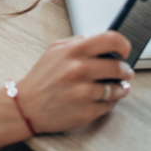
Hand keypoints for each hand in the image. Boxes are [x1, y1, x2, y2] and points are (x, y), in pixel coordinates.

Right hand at [14, 31, 133, 133]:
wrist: (25, 106)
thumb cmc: (41, 78)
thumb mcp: (54, 50)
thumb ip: (77, 42)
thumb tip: (101, 42)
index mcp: (74, 51)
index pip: (111, 39)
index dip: (124, 45)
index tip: (125, 51)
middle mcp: (80, 70)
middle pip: (119, 67)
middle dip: (125, 71)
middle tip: (125, 73)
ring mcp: (84, 92)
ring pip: (117, 89)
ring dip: (120, 88)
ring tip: (116, 87)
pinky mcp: (86, 112)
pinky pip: (109, 105)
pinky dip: (109, 102)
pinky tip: (102, 98)